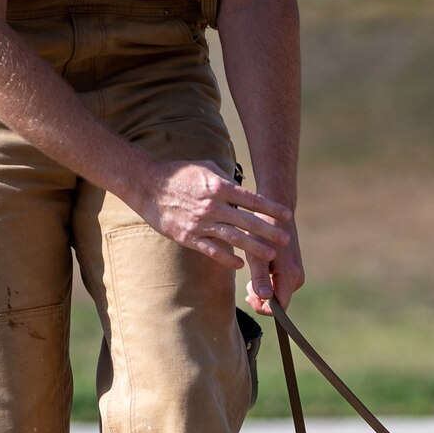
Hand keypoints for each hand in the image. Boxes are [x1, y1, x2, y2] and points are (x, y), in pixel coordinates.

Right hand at [134, 159, 291, 270]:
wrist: (147, 185)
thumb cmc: (178, 174)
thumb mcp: (205, 168)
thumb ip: (225, 179)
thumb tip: (243, 189)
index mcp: (218, 186)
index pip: (251, 199)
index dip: (271, 208)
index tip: (287, 216)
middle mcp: (212, 205)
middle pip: (247, 221)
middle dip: (269, 231)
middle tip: (286, 239)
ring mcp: (201, 223)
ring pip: (234, 238)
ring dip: (255, 248)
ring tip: (271, 255)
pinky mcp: (189, 237)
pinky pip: (212, 250)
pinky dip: (227, 259)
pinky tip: (240, 264)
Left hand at [245, 215, 303, 315]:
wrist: (275, 209)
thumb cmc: (261, 230)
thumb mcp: (256, 254)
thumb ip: (260, 278)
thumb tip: (266, 298)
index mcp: (289, 276)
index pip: (280, 307)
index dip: (263, 308)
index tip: (249, 298)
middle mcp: (297, 277)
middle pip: (279, 302)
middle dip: (262, 298)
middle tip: (247, 285)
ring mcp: (297, 273)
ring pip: (279, 293)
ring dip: (264, 290)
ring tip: (252, 275)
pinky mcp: (294, 268)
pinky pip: (281, 284)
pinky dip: (269, 282)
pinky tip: (260, 270)